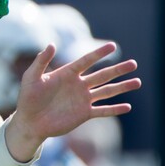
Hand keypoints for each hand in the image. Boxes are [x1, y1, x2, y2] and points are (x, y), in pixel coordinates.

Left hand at [7, 43, 139, 160]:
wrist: (30, 121)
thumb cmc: (28, 97)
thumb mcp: (32, 77)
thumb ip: (41, 61)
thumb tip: (52, 44)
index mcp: (66, 73)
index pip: (86, 61)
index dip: (99, 53)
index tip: (113, 45)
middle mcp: (78, 85)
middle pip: (102, 75)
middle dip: (117, 69)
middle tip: (133, 63)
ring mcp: (82, 100)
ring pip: (106, 91)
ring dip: (122, 87)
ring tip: (137, 81)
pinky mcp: (84, 114)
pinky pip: (102, 111)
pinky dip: (114, 109)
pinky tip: (127, 106)